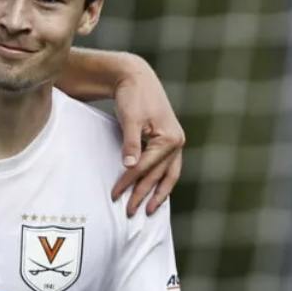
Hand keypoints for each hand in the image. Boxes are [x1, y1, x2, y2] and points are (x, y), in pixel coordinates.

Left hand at [110, 61, 185, 216]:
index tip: (114, 195)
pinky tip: (154, 193)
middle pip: (157, 175)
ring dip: (157, 194)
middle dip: (143, 194)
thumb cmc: (133, 96)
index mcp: (169, 138)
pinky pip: (167, 168)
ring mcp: (175, 143)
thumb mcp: (131, 119)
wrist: (137, 78)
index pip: (145, 167)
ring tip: (148, 210)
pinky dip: (161, 181)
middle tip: (129, 212)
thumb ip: (131, 143)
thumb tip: (129, 166)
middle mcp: (177, 142)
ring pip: (167, 175)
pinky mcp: (168, 142)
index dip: (128, 182)